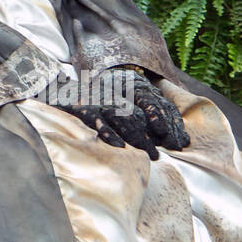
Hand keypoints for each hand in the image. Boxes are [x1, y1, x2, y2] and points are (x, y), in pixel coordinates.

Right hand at [55, 67, 189, 159]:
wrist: (59, 90)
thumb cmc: (97, 100)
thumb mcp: (124, 99)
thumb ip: (146, 111)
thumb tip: (172, 135)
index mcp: (132, 85)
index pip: (158, 103)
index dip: (172, 123)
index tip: (181, 142)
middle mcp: (118, 89)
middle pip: (145, 110)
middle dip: (160, 130)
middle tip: (171, 149)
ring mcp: (101, 98)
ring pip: (126, 117)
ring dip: (141, 137)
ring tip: (151, 155)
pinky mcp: (84, 109)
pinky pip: (99, 122)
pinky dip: (110, 134)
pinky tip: (121, 148)